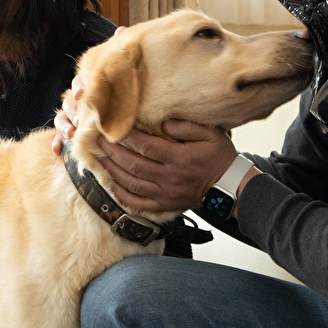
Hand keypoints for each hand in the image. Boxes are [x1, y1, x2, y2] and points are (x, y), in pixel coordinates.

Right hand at [51, 25, 121, 155]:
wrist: (125, 108)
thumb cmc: (123, 86)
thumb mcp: (125, 70)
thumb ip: (121, 53)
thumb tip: (121, 30)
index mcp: (89, 82)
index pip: (80, 82)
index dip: (80, 87)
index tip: (82, 93)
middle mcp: (79, 98)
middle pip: (69, 102)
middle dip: (72, 110)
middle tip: (79, 118)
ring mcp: (74, 115)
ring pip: (62, 118)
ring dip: (64, 126)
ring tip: (71, 134)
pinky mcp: (73, 132)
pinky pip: (60, 137)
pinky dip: (57, 142)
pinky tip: (57, 150)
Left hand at [95, 120, 238, 213]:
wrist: (229, 186)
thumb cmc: (219, 157)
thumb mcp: (211, 135)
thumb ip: (187, 127)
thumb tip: (163, 123)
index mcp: (179, 158)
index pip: (146, 146)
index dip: (126, 137)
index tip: (113, 127)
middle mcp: (169, 177)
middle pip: (133, 164)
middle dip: (113, 151)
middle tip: (99, 140)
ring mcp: (165, 193)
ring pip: (131, 183)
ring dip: (112, 171)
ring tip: (100, 158)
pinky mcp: (164, 205)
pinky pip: (138, 203)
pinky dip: (122, 195)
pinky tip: (111, 184)